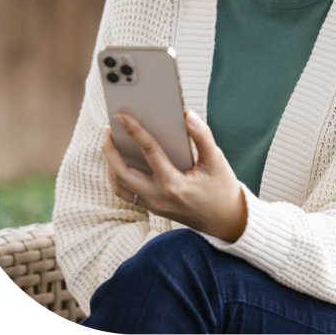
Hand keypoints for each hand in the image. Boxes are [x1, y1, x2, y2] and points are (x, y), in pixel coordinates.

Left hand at [101, 110, 247, 242]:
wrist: (226, 221)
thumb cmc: (221, 189)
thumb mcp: (217, 161)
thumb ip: (203, 136)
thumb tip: (187, 115)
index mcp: (174, 184)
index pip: (149, 152)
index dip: (134, 131)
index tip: (121, 116)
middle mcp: (159, 197)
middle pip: (122, 174)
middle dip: (110, 151)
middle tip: (108, 130)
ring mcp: (153, 206)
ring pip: (119, 187)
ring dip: (110, 165)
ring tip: (111, 144)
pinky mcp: (152, 209)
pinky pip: (126, 194)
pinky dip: (118, 177)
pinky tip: (121, 162)